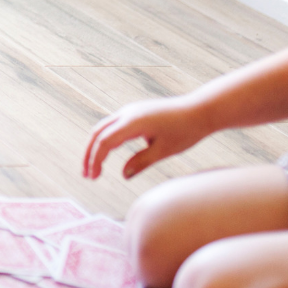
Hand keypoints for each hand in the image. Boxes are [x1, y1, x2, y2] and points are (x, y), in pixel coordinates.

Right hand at [82, 96, 211, 179]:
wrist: (200, 110)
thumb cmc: (186, 131)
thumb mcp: (164, 151)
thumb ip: (141, 162)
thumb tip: (124, 175)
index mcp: (134, 122)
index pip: (105, 141)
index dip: (96, 160)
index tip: (94, 177)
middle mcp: (127, 113)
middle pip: (97, 132)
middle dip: (89, 154)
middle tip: (86, 175)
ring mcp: (130, 111)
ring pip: (103, 127)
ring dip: (95, 146)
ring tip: (93, 167)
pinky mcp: (135, 113)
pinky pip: (113, 125)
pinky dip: (106, 140)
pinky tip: (108, 154)